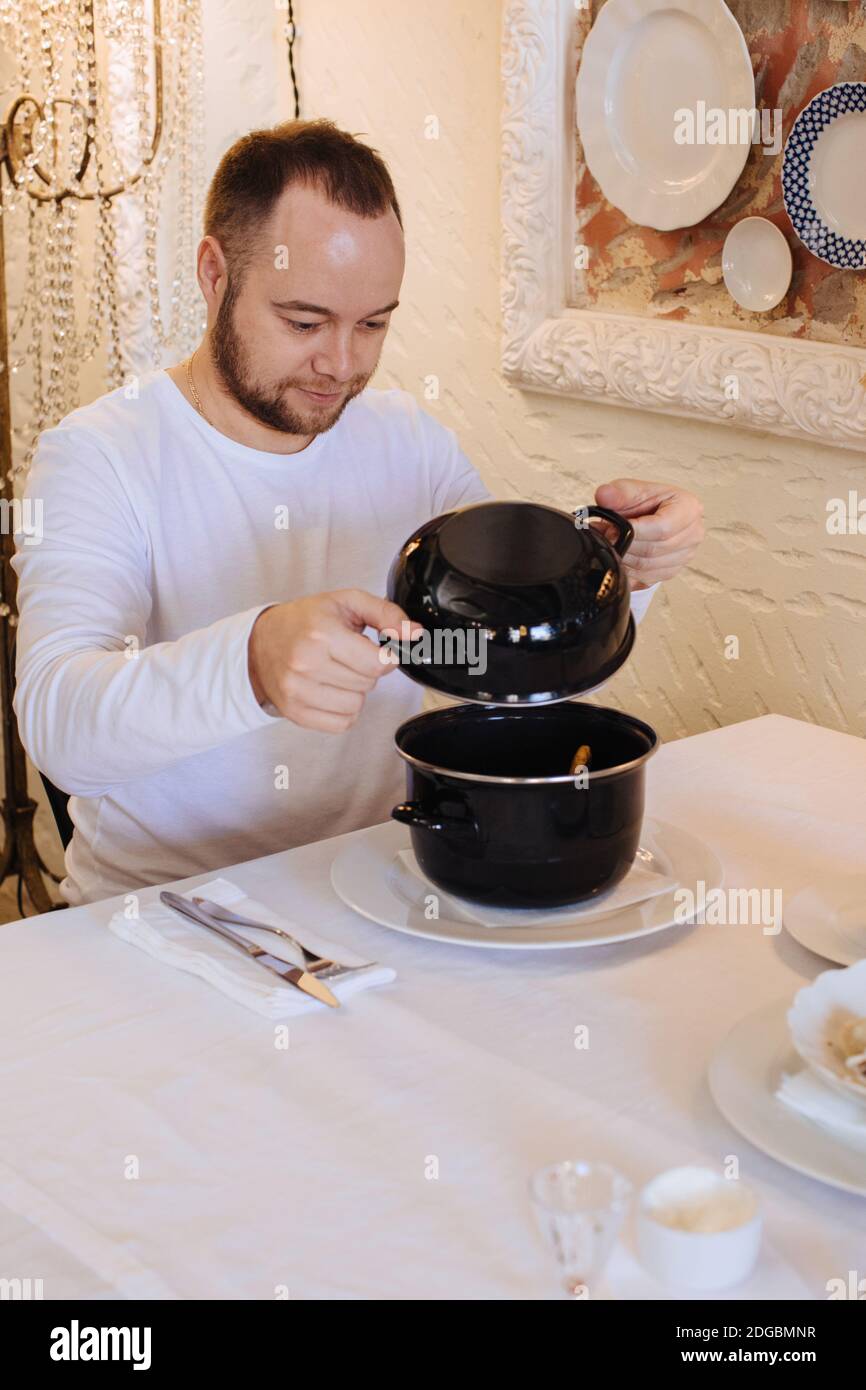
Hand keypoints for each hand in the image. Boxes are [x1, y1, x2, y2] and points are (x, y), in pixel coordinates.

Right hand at [248, 590, 422, 731]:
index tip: (374, 649)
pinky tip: (331, 690)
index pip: (378, 664)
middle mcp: (307, 664)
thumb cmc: (305, 620)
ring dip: (355, 691)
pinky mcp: (295, 713)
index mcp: (322, 634)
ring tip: (337, 672)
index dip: (384, 657)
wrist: (260, 641)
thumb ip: (386, 614)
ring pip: (356, 706)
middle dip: (366, 671)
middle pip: (368, 685)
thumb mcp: (347, 602)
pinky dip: (343, 710)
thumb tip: (415, 634)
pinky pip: (341, 723)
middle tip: (347, 657)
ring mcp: (298, 691)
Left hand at [592, 479, 704, 589]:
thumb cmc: (650, 501)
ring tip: (608, 544)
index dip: (634, 532)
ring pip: (647, 567)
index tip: (612, 530)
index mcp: (688, 509)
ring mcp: (684, 556)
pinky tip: (618, 556)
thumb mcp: (635, 489)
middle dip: (625, 545)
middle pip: (654, 549)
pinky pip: (645, 577)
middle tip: (604, 536)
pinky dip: (627, 569)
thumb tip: (604, 495)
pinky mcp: (671, 572)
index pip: (662, 528)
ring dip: (623, 558)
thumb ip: (620, 492)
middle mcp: (692, 534)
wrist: (654, 514)